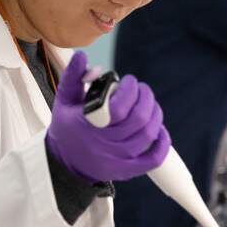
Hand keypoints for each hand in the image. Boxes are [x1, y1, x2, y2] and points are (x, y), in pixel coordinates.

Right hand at [45, 51, 169, 183]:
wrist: (64, 163)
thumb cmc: (67, 126)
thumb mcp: (64, 100)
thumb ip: (73, 76)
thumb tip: (82, 55)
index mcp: (88, 124)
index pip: (118, 108)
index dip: (130, 91)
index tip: (129, 80)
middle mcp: (104, 144)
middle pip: (138, 120)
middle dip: (146, 98)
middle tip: (142, 89)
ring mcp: (116, 159)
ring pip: (148, 135)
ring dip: (155, 114)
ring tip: (149, 103)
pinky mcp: (126, 171)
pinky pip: (152, 160)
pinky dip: (162, 143)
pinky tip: (160, 129)